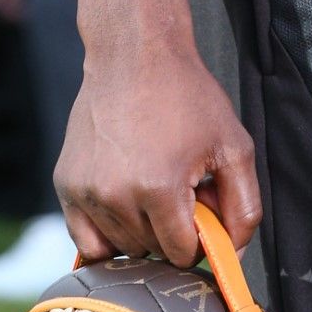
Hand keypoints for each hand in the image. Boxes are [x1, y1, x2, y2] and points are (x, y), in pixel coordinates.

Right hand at [54, 40, 260, 265]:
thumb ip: (245, 209)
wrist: (132, 54)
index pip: (181, 254)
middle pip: (152, 253)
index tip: (200, 211)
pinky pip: (86, 241)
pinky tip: (126, 207)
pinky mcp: (66, 186)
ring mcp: (86, 191)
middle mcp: (116, 195)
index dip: (199, 240)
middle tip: (178, 193)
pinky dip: (108, 236)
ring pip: (121, 248)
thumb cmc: (186, 96)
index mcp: (159, 189)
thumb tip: (234, 257)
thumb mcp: (234, 148)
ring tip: (151, 190)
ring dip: (142, 232)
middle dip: (171, 234)